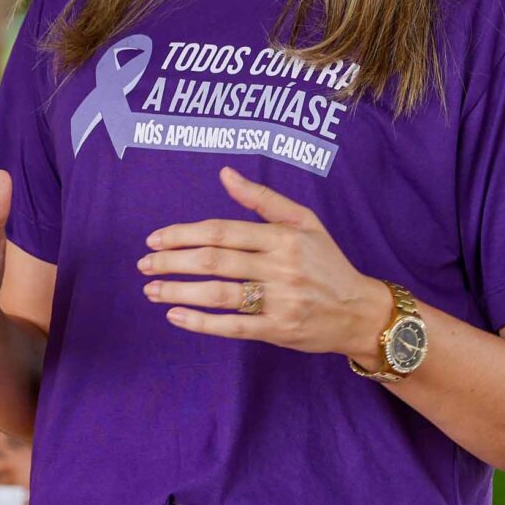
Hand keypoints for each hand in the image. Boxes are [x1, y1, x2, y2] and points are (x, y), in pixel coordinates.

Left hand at [142, 168, 391, 358]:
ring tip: (151, 290)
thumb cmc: (327, 263)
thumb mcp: (304, 222)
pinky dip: (200, 323)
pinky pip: (232, 327)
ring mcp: (279, 300)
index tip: (154, 238)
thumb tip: (224, 174)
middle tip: (144, 264)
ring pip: (219, 294)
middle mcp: (280, 266)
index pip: (222, 231)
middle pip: (214, 261)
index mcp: (283, 236)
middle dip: (172, 261)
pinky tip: (175, 316)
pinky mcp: (278, 330)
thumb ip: (263, 199)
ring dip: (179, 291)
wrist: (360, 311)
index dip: (183, 234)